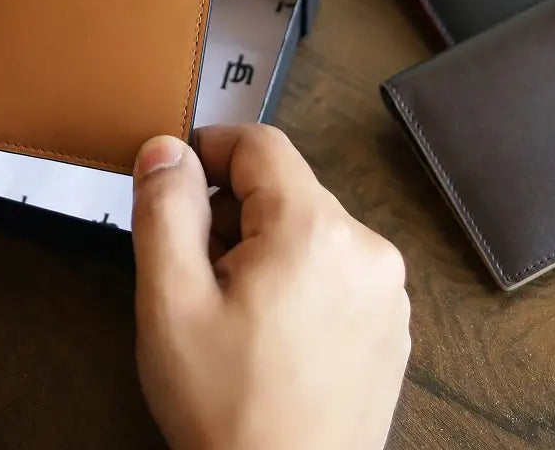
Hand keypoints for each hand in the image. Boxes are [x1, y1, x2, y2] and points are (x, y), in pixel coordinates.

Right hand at [132, 125, 409, 449]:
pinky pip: (333, 269)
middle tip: (196, 273)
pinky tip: (269, 334)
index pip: (259, 144)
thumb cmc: (226, 411)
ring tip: (232, 312)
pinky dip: (296, 280)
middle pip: (283, 188)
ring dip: (262, 248)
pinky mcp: (390, 326)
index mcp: (315, 230)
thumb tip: (166, 149)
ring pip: (306, 228)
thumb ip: (164, 209)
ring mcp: (386, 291)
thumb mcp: (170, 302)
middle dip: (229, 213)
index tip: (174, 187)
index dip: (208, 152)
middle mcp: (367, 249)